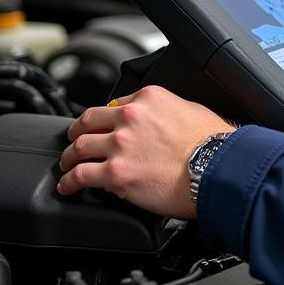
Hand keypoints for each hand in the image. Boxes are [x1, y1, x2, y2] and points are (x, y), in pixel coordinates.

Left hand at [56, 86, 235, 218]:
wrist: (216, 167)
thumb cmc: (213, 143)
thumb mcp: (191, 110)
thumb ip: (168, 112)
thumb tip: (162, 123)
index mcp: (149, 98)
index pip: (115, 105)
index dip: (106, 118)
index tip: (104, 127)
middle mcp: (130, 117)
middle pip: (88, 121)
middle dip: (77, 132)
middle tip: (75, 140)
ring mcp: (119, 145)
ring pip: (78, 148)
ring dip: (69, 157)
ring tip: (67, 165)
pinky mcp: (115, 173)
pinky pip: (80, 176)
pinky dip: (69, 182)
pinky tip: (68, 186)